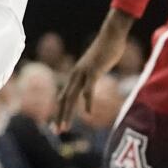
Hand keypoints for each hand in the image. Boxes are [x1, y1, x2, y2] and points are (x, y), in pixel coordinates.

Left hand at [56, 10, 132, 130]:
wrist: (111, 34)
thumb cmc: (106, 50)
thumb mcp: (96, 67)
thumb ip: (92, 76)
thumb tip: (92, 84)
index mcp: (76, 74)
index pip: (64, 96)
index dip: (60, 111)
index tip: (58, 125)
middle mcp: (76, 74)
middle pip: (64, 99)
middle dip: (60, 116)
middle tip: (56, 132)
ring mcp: (84, 72)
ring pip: (72, 96)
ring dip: (67, 113)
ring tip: (65, 128)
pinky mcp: (94, 71)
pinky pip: (89, 89)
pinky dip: (87, 102)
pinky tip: (87, 114)